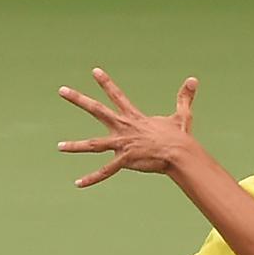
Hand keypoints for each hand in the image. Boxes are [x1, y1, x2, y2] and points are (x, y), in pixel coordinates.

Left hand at [57, 68, 198, 187]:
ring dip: (75, 145)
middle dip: (79, 99)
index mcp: (134, 117)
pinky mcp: (124, 159)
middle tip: (62, 90)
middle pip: (97, 110)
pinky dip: (92, 177)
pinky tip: (78, 183)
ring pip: (94, 144)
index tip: (94, 71)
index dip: (106, 82)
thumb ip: (184, 97)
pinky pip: (106, 170)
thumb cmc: (180, 136)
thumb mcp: (182, 115)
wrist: (179, 153)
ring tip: (59, 147)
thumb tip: (194, 79)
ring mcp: (122, 144)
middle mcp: (124, 127)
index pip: (117, 96)